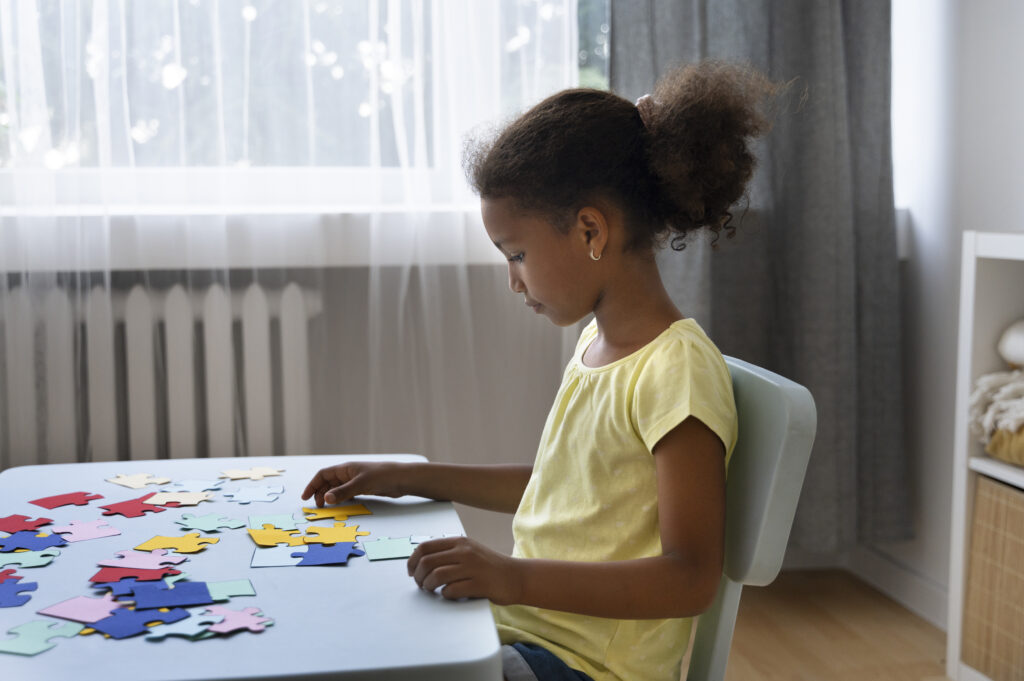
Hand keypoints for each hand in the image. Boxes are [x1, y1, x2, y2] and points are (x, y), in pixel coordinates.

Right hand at [300, 462, 406, 506]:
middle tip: (318, 506)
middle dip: (320, 493)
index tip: (305, 498)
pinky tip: (340, 506)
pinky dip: (341, 499)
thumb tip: (326, 499)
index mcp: (345, 468)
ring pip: (337, 489)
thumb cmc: (382, 476)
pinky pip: (347, 493)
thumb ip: (343, 492)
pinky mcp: (363, 488)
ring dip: (330, 497)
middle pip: (328, 482)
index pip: (323, 475)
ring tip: (326, 507)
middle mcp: (349, 473)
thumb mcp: (361, 484)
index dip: (312, 485)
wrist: (402, 479)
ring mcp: (356, 481)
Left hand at [407, 536, 521, 604]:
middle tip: (420, 584)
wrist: (517, 576)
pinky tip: (449, 595)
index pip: (425, 547)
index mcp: (460, 542)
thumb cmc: (490, 567)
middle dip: (418, 576)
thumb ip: (449, 552)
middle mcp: (465, 552)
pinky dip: (445, 595)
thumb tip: (421, 561)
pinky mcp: (479, 584)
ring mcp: (472, 567)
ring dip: (428, 586)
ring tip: (431, 590)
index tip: (410, 571)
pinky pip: (451, 590)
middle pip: (427, 562)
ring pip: (436, 576)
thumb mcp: (470, 551)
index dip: (412, 561)